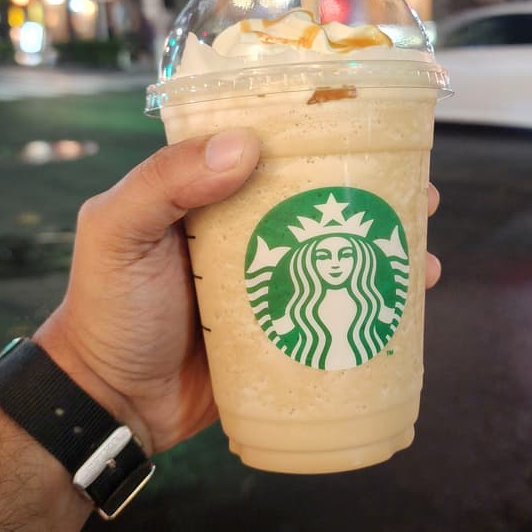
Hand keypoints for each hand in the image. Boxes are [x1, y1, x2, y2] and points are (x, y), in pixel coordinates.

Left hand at [35, 134, 441, 456]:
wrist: (112, 405)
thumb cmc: (107, 310)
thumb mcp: (118, 232)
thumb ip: (166, 181)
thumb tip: (245, 146)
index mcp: (205, 194)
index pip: (268, 147)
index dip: (319, 134)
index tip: (366, 126)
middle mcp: (242, 230)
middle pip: (316, 198)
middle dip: (369, 189)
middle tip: (417, 187)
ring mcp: (268, 281)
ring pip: (338, 250)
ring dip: (383, 241)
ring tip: (423, 238)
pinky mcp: (283, 327)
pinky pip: (337, 305)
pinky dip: (375, 298)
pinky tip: (412, 295)